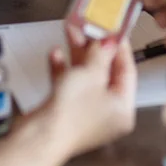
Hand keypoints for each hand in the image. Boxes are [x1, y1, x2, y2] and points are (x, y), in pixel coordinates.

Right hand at [32, 25, 136, 159]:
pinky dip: (63, 69)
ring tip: (71, 32)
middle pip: (105, 73)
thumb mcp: (91, 74)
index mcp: (123, 110)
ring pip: (85, 77)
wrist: (38, 137)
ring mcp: (85, 114)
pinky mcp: (65, 112)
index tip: (114, 31)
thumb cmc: (69, 115)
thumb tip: (108, 42)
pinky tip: (55, 55)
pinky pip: (68, 86)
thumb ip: (101, 55)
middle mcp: (106, 114)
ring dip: (77, 54)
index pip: (127, 72)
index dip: (120, 48)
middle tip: (90, 28)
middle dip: (94, 48)